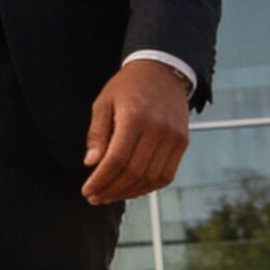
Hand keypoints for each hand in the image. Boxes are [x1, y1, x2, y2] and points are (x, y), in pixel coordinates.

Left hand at [82, 60, 190, 204]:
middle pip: (133, 172)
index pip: (116, 160)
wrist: (162, 71)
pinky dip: (148, 186)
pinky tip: (131, 189)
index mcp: (135, 118)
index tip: (86, 191)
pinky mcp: (182, 142)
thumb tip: (91, 164)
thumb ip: (97, 134)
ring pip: (151, 177)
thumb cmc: (127, 87)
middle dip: (111, 189)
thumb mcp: (103, 103)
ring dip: (129, 192)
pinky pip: (166, 174)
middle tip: (95, 197)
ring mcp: (174, 137)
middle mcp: (158, 129)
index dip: (100, 180)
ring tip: (110, 196)